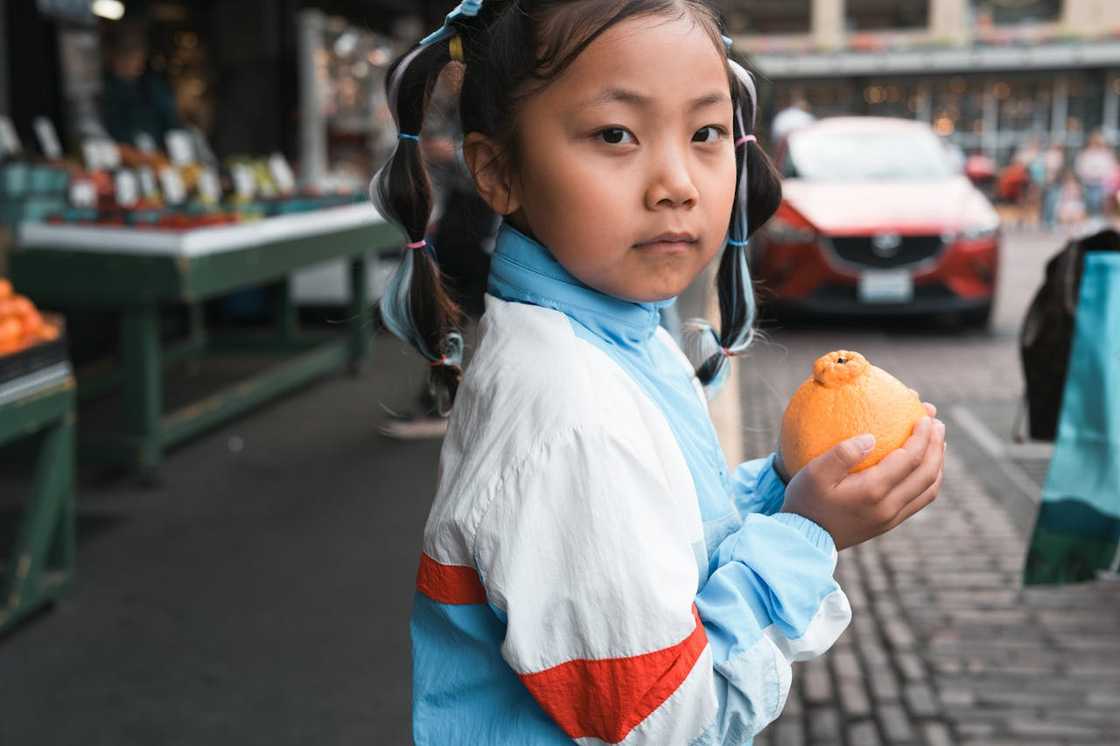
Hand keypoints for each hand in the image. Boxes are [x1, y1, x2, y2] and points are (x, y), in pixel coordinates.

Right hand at [779, 403, 944, 550]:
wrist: (805, 539)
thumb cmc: (806, 500)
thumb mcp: (813, 473)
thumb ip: (841, 454)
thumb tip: (871, 437)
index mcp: (872, 491)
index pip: (909, 459)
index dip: (922, 436)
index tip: (925, 416)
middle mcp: (888, 507)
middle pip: (927, 474)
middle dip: (936, 446)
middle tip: (937, 423)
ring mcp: (891, 518)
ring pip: (928, 489)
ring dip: (937, 464)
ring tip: (936, 443)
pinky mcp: (889, 524)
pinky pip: (920, 500)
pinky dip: (929, 480)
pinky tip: (922, 466)